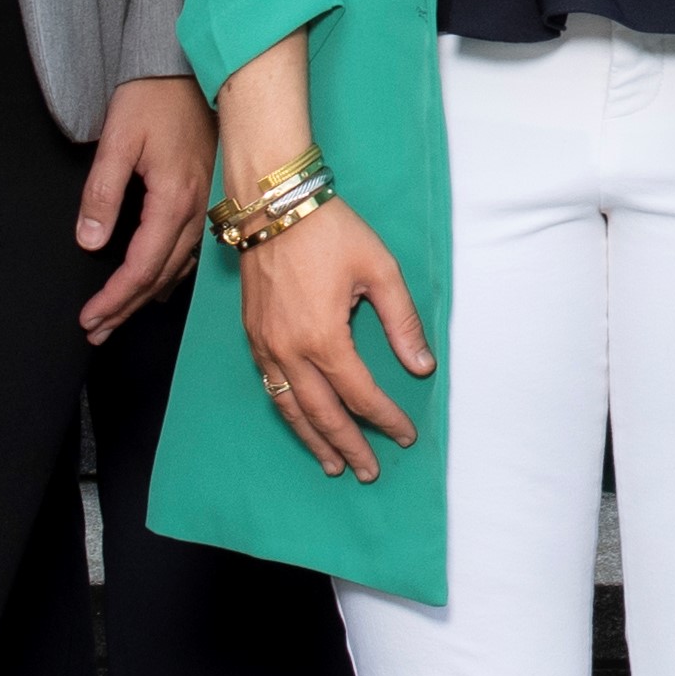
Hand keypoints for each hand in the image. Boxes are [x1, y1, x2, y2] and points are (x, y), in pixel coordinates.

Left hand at [76, 74, 206, 339]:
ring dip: (145, 296)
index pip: (140, 267)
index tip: (88, 319)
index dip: (113, 299)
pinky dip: (168, 276)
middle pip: (159, 277)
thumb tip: (89, 242)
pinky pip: (190, 253)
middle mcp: (196, 212)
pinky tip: (156, 285)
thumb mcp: (118, 141)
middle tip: (96, 331)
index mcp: (173, 201)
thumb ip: (101, 193)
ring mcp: (206, 207)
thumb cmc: (152, 99)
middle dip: (125, 308)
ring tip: (117, 317)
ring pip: (177, 269)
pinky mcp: (208, 198)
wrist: (193, 68)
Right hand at [238, 190, 430, 480]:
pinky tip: (301, 421)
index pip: (360, 395)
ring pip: (290, 409)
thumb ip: (401, 322)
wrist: (272, 204)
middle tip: (368, 471)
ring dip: (313, 440)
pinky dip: (288, 413)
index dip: (385, 419)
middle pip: (322, 414)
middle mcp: (289, 352)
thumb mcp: (380, 270)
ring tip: (332, 465)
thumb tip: (422, 366)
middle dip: (348, 446)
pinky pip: (271, 388)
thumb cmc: (330, 231)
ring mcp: (265, 346)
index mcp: (324, 339)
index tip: (405, 435)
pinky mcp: (252, 336)